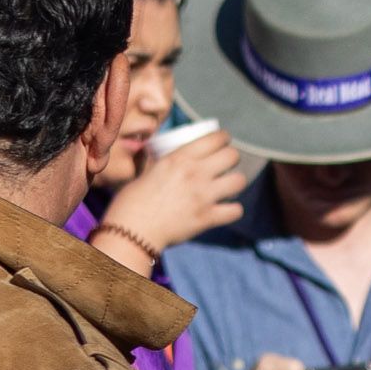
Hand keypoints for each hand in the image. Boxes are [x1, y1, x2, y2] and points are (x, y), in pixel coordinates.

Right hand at [102, 127, 246, 258]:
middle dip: (231, 159)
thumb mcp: (146, 171)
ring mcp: (203, 195)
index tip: (222, 143)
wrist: (131, 231)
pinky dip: (232, 210)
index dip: (223, 139)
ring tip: (227, 186)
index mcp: (179, 158)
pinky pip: (236, 210)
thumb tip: (157, 148)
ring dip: (234, 183)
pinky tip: (225, 209)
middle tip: (225, 165)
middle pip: (232, 156)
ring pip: (239, 181)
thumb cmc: (132, 200)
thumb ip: (159, 160)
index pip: (216, 138)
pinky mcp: (207, 217)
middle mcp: (195, 173)